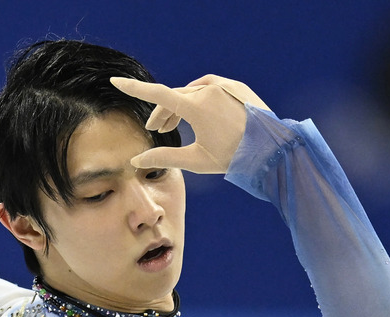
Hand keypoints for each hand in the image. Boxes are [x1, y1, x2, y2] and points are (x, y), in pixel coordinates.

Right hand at [110, 75, 269, 173]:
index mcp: (196, 107)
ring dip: (180, 107)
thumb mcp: (196, 161)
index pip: (156, 95)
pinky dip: (199, 99)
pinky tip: (200, 114)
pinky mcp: (237, 86)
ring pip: (191, 93)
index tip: (115, 81)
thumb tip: (135, 161)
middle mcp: (209, 90)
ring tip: (177, 126)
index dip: (134, 89)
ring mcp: (224, 86)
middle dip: (163, 113)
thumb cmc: (234, 158)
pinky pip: (210, 88)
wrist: (274, 149)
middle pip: (174, 98)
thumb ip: (163, 158)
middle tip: (157, 130)